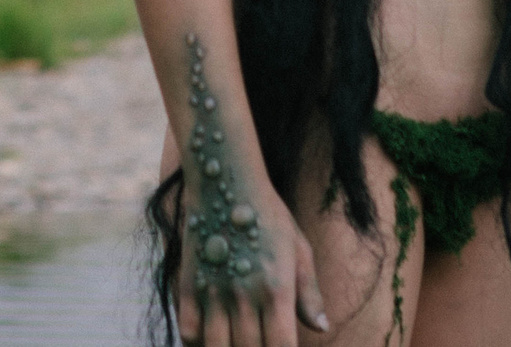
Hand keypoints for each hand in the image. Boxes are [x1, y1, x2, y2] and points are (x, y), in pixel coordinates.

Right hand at [176, 176, 326, 346]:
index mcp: (276, 289)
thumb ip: (309, 293)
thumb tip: (322, 328)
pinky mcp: (188, 285)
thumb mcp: (298, 249)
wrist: (225, 180)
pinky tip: (211, 338)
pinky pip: (188, 332)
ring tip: (237, 342)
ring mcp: (212, 291)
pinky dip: (198, 343)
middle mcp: (244, 294)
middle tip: (259, 343)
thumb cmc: (269, 216)